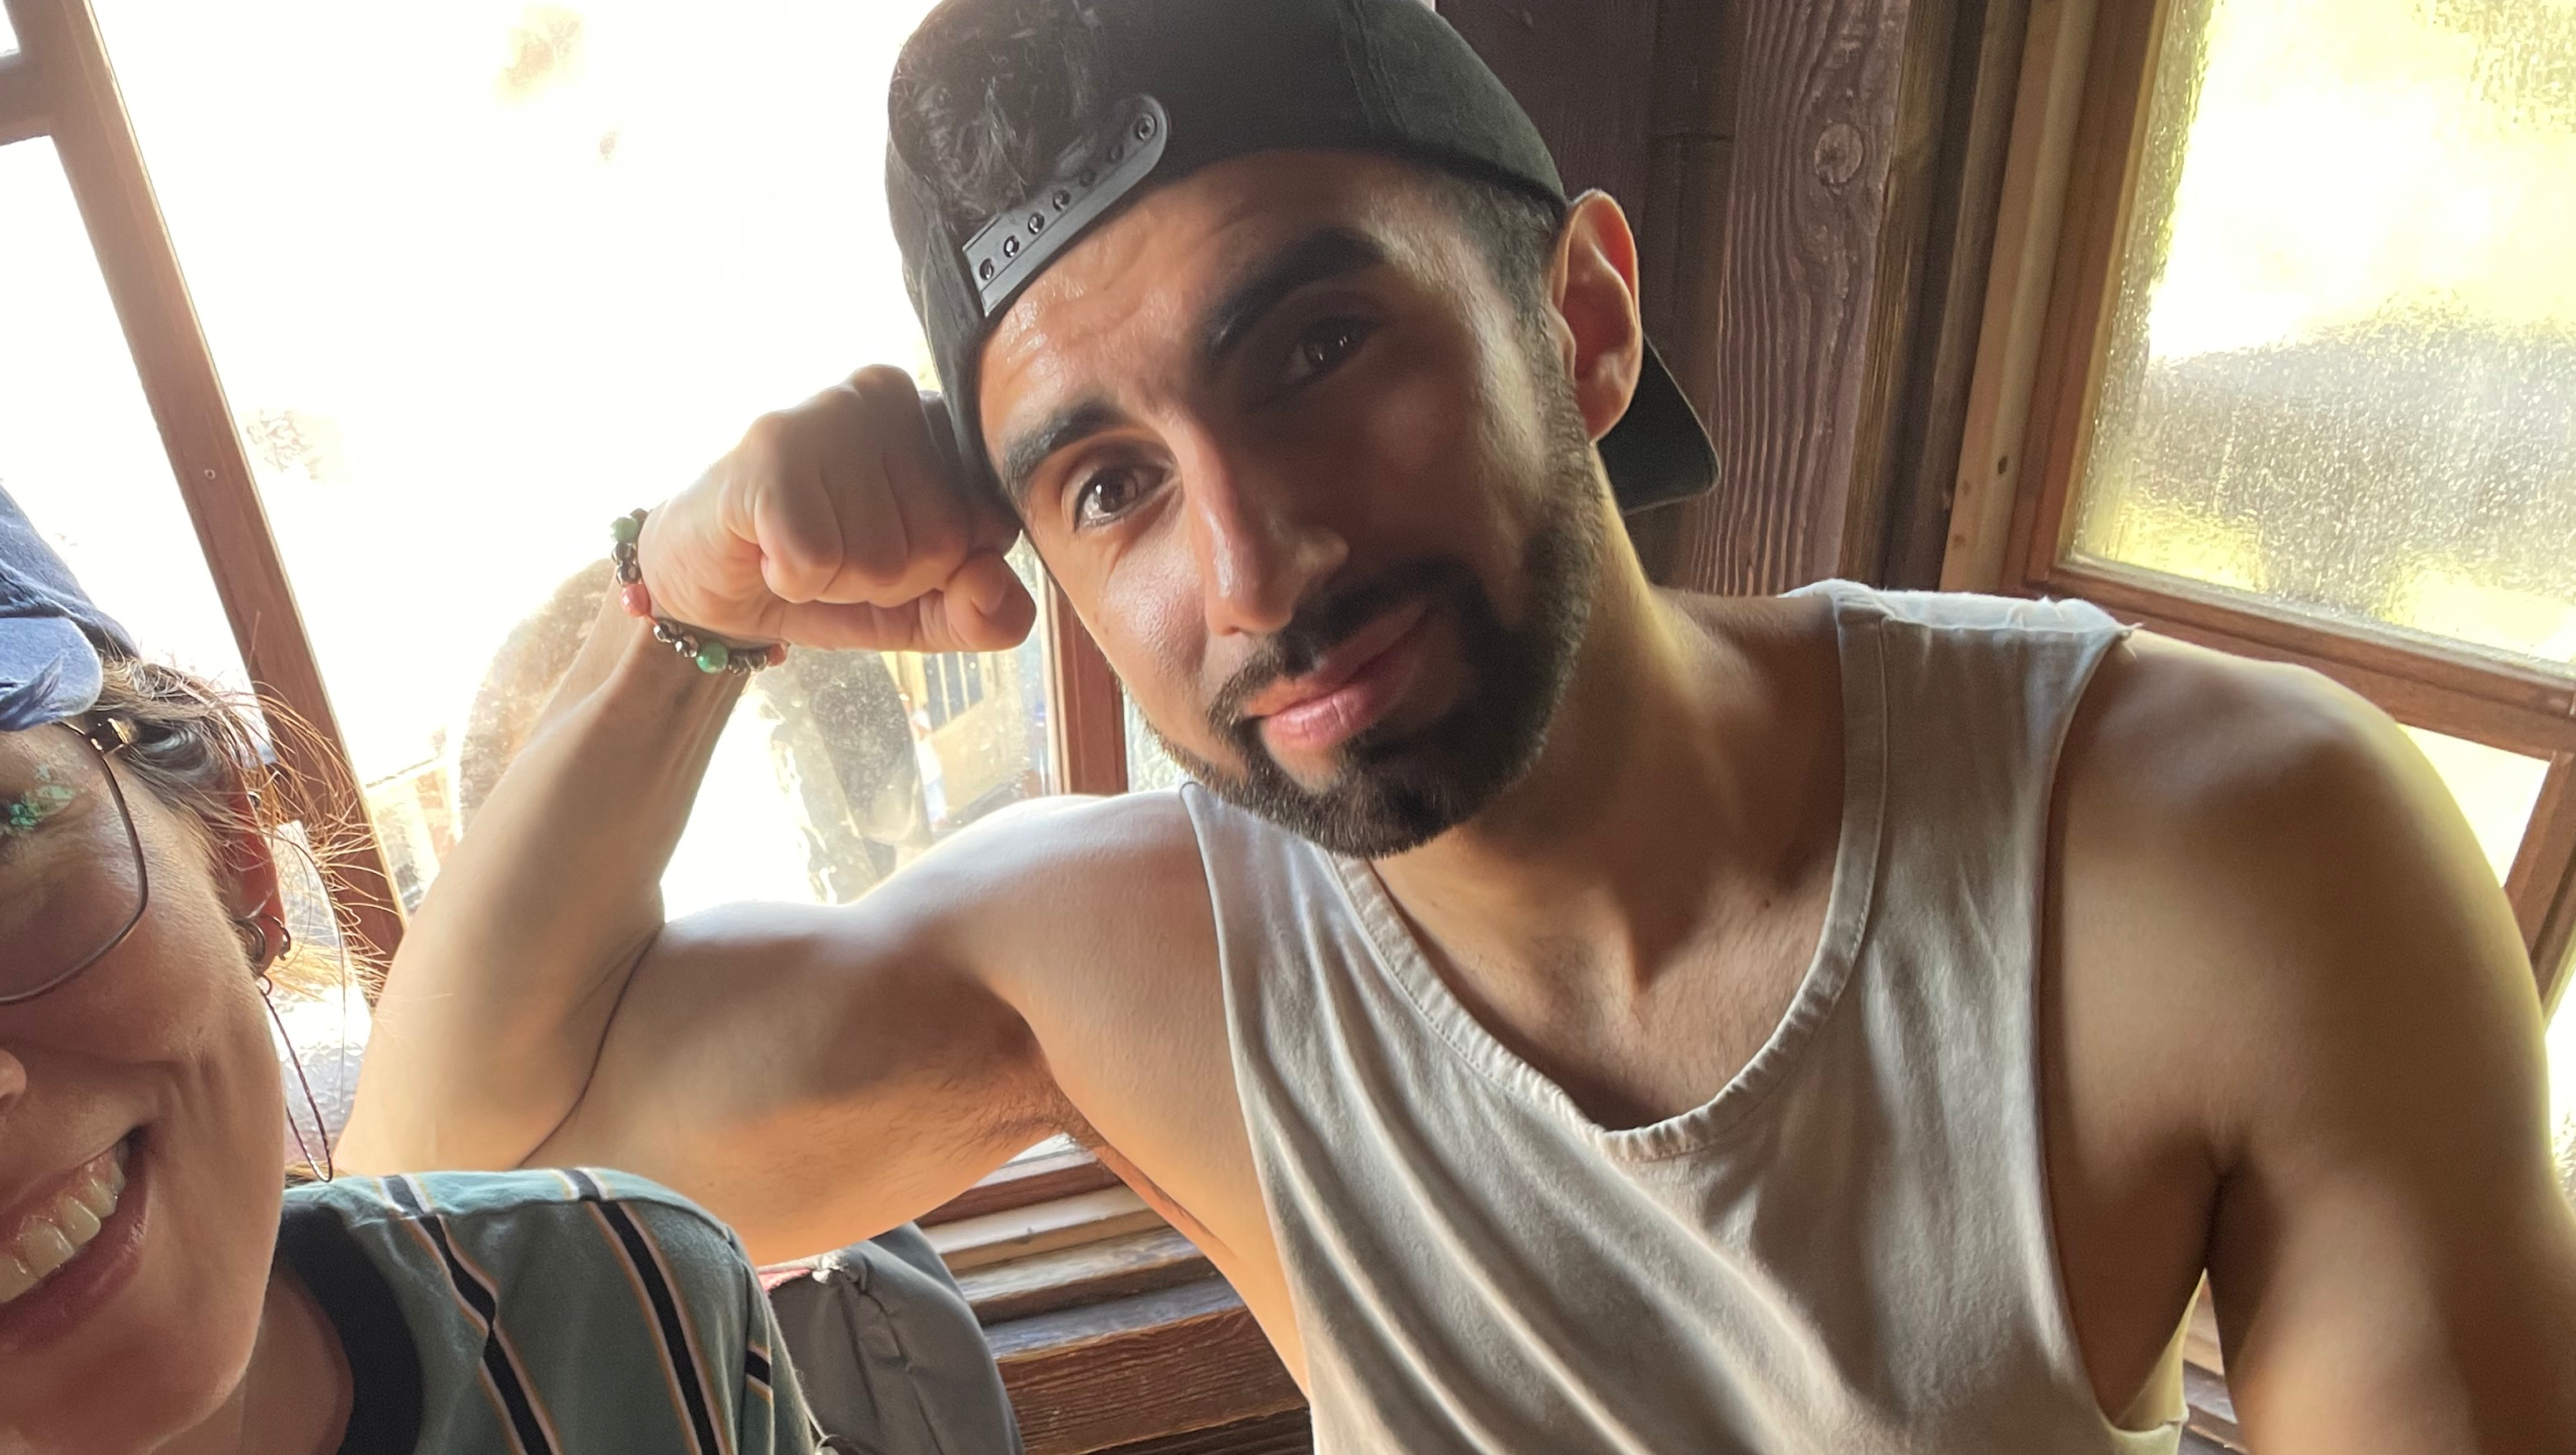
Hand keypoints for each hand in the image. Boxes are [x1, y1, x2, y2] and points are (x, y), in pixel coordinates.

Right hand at [638, 366, 1037, 653]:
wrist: (704, 575)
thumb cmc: (823, 573)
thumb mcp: (920, 609)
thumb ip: (983, 613)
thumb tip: (990, 584)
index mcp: (940, 421)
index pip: (993, 528)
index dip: (940, 573)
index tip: (885, 551)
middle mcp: (891, 397)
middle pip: (942, 546)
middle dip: (886, 582)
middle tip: (831, 551)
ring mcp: (830, 410)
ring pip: (883, 559)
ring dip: (834, 582)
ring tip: (798, 546)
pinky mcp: (771, 445)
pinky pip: (818, 561)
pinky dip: (792, 582)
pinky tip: (767, 550)